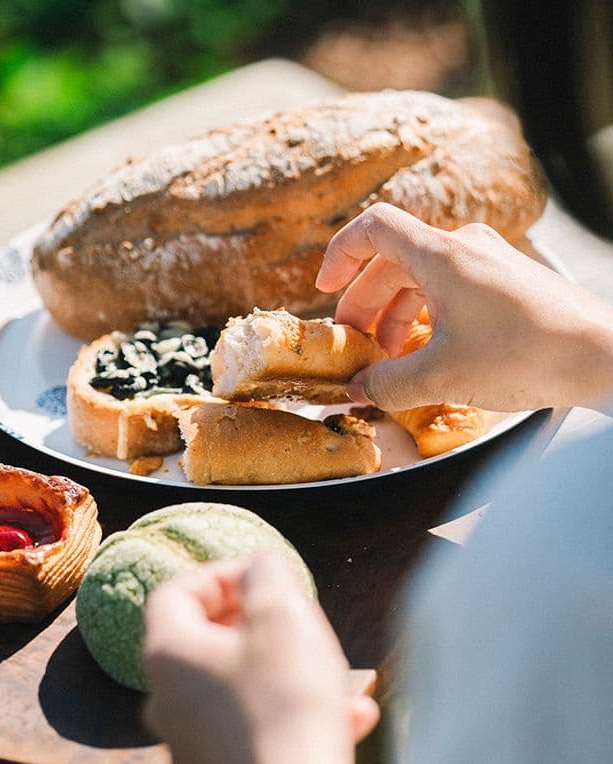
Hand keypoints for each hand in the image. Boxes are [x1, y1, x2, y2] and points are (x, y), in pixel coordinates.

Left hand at [142, 554, 377, 763]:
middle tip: (294, 617)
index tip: (264, 577)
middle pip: (205, 640)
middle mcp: (167, 700)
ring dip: (282, 668)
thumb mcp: (282, 615)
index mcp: (168, 653)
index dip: (222, 574)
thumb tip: (259, 567)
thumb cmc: (285, 707)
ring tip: (327, 665)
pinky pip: (258, 730)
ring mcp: (191, 744)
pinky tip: (349, 715)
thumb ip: (266, 573)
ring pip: (238, 686)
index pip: (177, 592)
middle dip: (255, 621)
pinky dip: (295, 714)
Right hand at [316, 203, 612, 411]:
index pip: (373, 228)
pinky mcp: (504, 284)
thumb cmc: (529, 355)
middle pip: (392, 265)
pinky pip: (449, 293)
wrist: (606, 357)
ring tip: (390, 363)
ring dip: (395, 320)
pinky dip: (426, 322)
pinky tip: (426, 357)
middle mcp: (463, 249)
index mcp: (441, 255)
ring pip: (420, 282)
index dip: (339, 255)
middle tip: (355, 349)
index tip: (322, 289)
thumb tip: (359, 390)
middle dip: (365, 309)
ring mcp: (487, 264)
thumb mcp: (442, 377)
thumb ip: (388, 384)